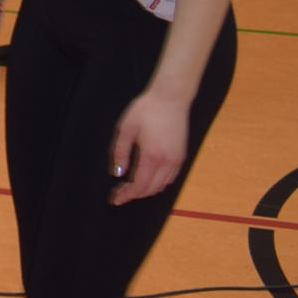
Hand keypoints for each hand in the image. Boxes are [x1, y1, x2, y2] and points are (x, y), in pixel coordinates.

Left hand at [108, 88, 189, 202]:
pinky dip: (157, 183)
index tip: (115, 200)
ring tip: (129, 186)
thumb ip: (120, 152)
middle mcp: (168, 162)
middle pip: (151, 189)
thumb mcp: (125, 129)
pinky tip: (145, 177)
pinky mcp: (181, 156)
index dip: (127, 195)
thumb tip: (117, 174)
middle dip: (134, 194)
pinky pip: (169, 178)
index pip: (139, 185)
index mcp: (152, 156)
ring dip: (146, 189)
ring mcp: (177, 160)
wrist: (171, 98)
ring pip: (161, 185)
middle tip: (118, 193)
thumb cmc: (145, 110)